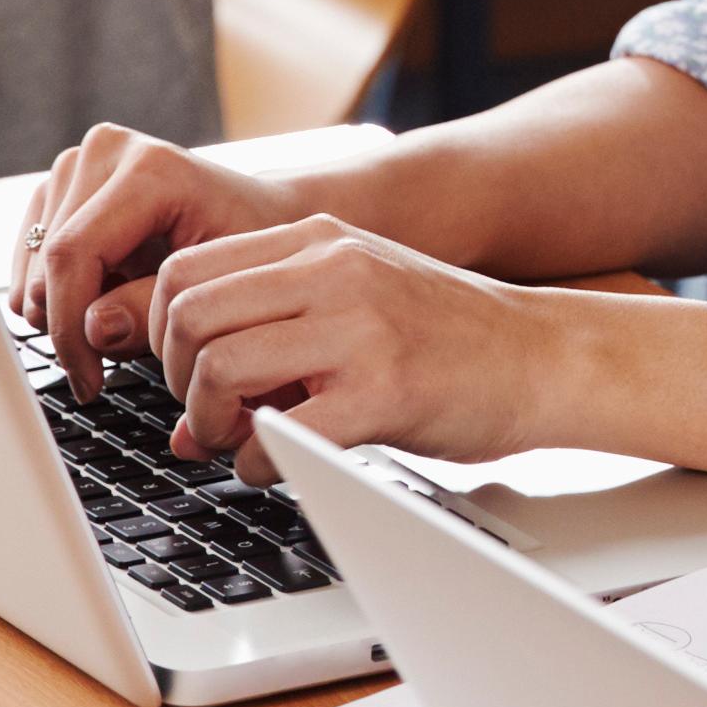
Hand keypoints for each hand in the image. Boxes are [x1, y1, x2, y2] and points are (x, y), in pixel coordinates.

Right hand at [11, 122, 318, 379]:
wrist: (260, 215)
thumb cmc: (251, 250)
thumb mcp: (217, 288)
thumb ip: (152, 311)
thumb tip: (95, 329)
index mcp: (149, 168)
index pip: (74, 253)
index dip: (69, 327)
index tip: (88, 382)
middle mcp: (106, 152)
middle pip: (47, 260)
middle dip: (67, 326)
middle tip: (101, 366)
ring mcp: (80, 163)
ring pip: (33, 263)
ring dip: (63, 309)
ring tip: (117, 319)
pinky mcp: (61, 184)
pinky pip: (30, 257)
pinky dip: (56, 292)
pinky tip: (103, 297)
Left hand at [145, 215, 559, 473]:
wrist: (544, 356)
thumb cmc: (450, 337)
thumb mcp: (357, 298)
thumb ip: (274, 333)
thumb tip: (186, 423)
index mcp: (318, 240)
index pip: (185, 271)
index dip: (163, 334)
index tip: (187, 372)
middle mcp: (333, 271)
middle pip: (189, 317)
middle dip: (178, 381)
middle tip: (208, 416)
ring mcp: (359, 329)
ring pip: (221, 367)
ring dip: (210, 423)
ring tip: (239, 441)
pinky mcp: (384, 391)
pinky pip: (278, 433)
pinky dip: (257, 463)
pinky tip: (279, 466)